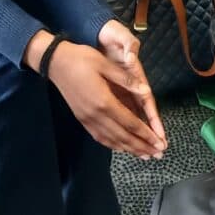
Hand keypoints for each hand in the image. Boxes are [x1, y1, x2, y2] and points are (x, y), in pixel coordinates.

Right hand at [37, 37, 166, 158]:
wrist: (55, 62)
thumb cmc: (81, 59)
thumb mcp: (105, 64)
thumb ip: (126, 80)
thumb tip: (146, 92)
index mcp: (104, 101)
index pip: (130, 123)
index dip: (146, 134)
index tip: (160, 143)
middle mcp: (96, 115)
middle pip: (123, 136)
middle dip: (142, 146)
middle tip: (158, 154)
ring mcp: (87, 119)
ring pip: (112, 140)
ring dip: (130, 149)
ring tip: (145, 155)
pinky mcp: (82, 119)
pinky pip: (100, 137)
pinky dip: (114, 145)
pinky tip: (122, 147)